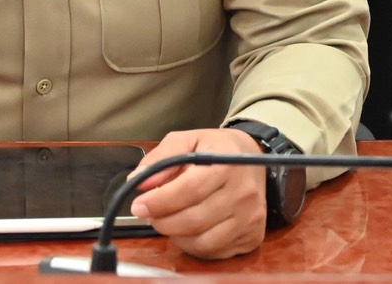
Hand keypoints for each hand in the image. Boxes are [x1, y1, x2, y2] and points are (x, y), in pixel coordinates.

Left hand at [128, 127, 267, 259]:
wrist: (254, 158)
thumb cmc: (215, 148)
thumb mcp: (187, 139)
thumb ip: (161, 157)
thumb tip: (139, 180)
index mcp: (226, 164)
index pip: (189, 190)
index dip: (160, 201)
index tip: (138, 205)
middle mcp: (243, 193)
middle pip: (194, 220)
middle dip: (163, 221)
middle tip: (148, 214)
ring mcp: (250, 218)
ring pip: (203, 241)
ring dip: (176, 235)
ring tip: (167, 220)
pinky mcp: (253, 236)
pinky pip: (215, 252)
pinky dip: (193, 246)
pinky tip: (186, 231)